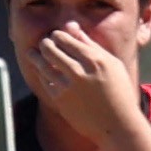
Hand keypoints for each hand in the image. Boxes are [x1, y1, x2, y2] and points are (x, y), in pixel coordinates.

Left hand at [27, 23, 139, 146]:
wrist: (117, 124)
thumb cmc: (118, 91)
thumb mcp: (112, 64)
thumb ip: (91, 44)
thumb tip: (71, 26)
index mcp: (95, 59)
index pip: (65, 38)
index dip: (57, 35)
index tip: (56, 36)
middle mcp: (80, 71)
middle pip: (51, 48)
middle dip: (45, 43)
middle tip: (44, 43)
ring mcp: (68, 86)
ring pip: (43, 64)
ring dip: (36, 56)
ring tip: (32, 53)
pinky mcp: (60, 99)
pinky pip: (45, 81)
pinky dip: (42, 74)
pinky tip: (43, 71)